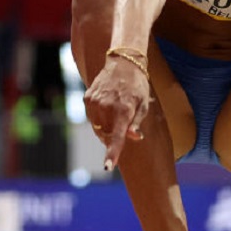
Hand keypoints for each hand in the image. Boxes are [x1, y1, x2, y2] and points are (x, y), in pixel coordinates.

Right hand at [83, 55, 149, 170]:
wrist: (123, 63)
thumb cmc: (138, 86)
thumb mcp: (143, 105)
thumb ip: (136, 123)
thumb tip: (133, 137)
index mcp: (123, 110)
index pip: (117, 137)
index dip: (113, 154)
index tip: (108, 167)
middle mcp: (106, 107)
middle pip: (106, 135)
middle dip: (113, 137)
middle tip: (123, 125)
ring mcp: (94, 102)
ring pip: (97, 128)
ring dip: (105, 128)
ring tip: (116, 111)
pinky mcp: (87, 98)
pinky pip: (92, 117)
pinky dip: (99, 118)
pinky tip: (107, 105)